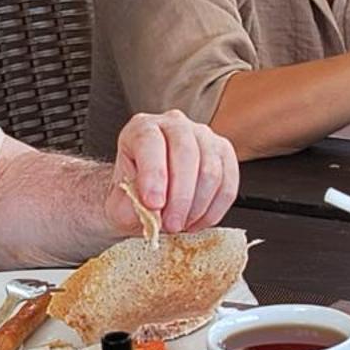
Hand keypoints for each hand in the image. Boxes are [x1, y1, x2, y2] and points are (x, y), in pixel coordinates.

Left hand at [109, 110, 239, 235]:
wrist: (147, 199)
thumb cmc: (133, 196)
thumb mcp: (121, 204)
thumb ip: (133, 206)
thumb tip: (152, 211)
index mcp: (141, 128)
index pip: (150, 143)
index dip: (154, 175)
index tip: (153, 204)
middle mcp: (174, 125)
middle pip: (185, 153)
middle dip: (180, 196)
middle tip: (171, 224)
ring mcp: (203, 136)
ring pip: (211, 170)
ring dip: (198, 206)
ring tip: (182, 224)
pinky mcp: (224, 153)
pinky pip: (228, 183)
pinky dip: (215, 209)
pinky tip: (199, 221)